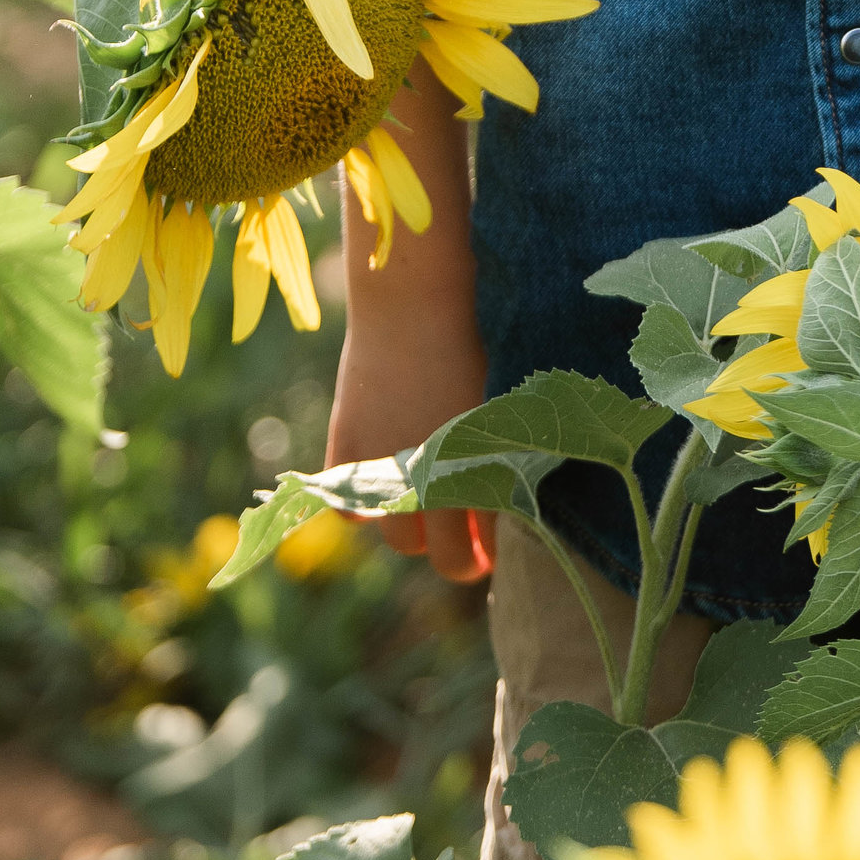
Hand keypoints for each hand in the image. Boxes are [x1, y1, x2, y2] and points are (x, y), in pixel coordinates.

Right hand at [326, 277, 490, 585]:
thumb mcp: (501, 407)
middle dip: (454, 554)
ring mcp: (381, 473)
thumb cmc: (474, 343)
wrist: (414, 304)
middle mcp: (426, 486)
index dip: (485, 555)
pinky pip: (348, 510)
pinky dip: (362, 505)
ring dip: (412, 529)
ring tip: (427, 508)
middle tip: (465, 543)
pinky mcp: (346, 452)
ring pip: (394, 536)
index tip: (491, 551)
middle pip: (433, 555)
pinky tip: (381, 487)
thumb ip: (502, 459)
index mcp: (472, 478)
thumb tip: (514, 493)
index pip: (476, 549)